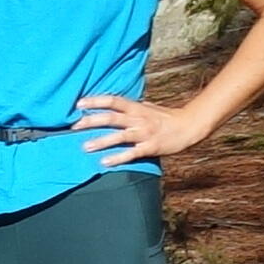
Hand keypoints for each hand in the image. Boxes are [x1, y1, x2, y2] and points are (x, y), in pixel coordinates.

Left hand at [75, 93, 205, 168]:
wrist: (189, 126)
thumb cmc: (167, 117)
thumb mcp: (149, 108)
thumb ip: (133, 107)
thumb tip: (118, 105)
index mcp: (137, 108)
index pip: (113, 101)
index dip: (96, 101)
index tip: (79, 104)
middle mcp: (138, 119)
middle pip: (111, 117)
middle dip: (92, 121)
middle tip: (74, 126)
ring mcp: (144, 133)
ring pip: (119, 135)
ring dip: (101, 141)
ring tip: (85, 146)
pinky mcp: (150, 147)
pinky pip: (131, 153)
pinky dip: (117, 157)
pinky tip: (104, 162)